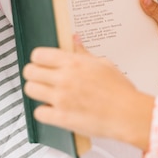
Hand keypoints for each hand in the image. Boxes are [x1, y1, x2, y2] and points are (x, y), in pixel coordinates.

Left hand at [23, 36, 153, 150]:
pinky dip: (44, 112)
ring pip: (30, 90)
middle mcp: (64, 79)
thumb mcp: (104, 64)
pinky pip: (38, 113)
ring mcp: (60, 98)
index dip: (38, 59)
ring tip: (47, 94)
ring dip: (37, 92)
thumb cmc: (120, 91)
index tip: (43, 63)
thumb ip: (84, 52)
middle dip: (34, 74)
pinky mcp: (61, 118)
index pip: (39, 55)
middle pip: (29, 71)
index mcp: (74, 63)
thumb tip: (75, 40)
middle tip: (42, 78)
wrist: (128, 113)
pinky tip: (54, 110)